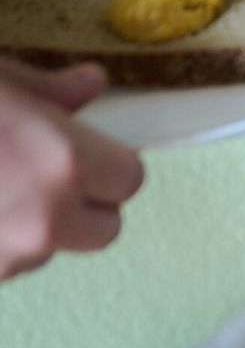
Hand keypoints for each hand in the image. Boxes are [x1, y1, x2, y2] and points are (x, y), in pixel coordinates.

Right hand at [0, 59, 143, 279]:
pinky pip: (6, 265)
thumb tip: (91, 83)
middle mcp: (46, 218)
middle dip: (81, 206)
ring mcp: (9, 257)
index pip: (130, 179)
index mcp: (62, 162)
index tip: (85, 153)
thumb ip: (46, 91)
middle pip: (104, 229)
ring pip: (49, 248)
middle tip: (37, 175)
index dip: (109, 166)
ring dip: (30, 228)